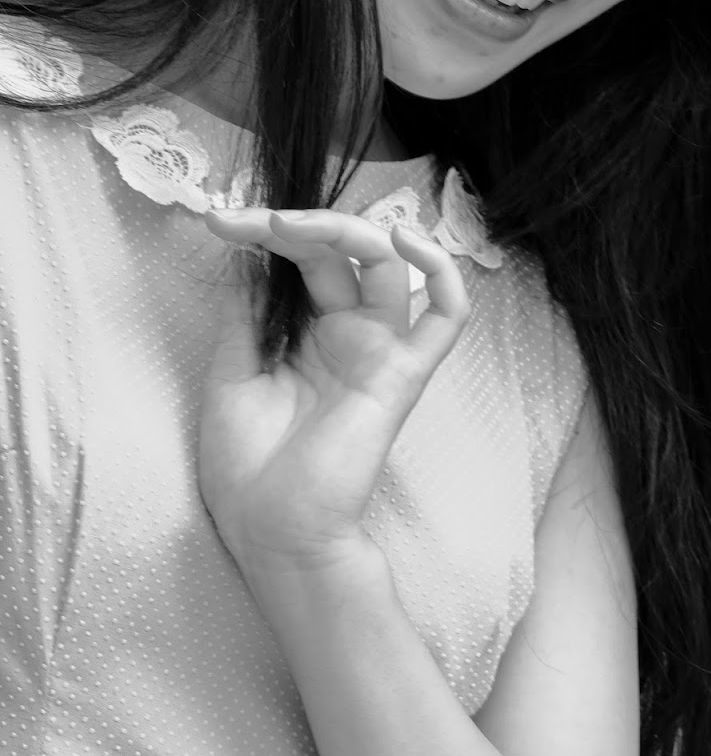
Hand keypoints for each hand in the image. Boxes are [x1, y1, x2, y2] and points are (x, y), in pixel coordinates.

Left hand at [199, 208, 468, 578]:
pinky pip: (447, 316)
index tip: (217, 222)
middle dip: (294, 225)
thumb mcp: (230, 376)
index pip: (303, 262)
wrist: (272, 533)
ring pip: (389, 266)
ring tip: (289, 226)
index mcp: (309, 336)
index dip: (264, 234)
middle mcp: (350, 334)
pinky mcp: (405, 373)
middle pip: (342, 253)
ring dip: (345, 231)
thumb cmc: (248, 470)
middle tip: (247, 221)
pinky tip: (405, 242)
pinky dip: (441, 271)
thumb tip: (245, 256)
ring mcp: (381, 349)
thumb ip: (245, 316)